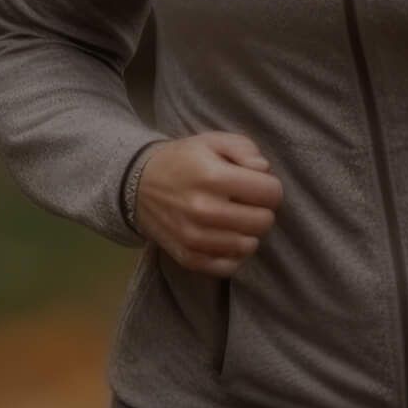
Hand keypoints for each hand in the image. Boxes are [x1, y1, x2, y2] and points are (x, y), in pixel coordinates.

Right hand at [135, 132, 282, 276]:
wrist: (136, 184)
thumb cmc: (183, 161)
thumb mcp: (212, 141)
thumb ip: (245, 149)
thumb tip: (264, 171)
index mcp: (211, 176)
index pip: (271, 192)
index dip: (268, 186)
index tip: (255, 184)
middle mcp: (203, 209)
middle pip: (264, 221)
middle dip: (259, 209)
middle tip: (243, 202)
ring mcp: (194, 237)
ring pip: (250, 245)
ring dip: (246, 231)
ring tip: (231, 218)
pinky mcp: (189, 257)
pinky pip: (230, 266)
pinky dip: (232, 253)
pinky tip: (222, 236)